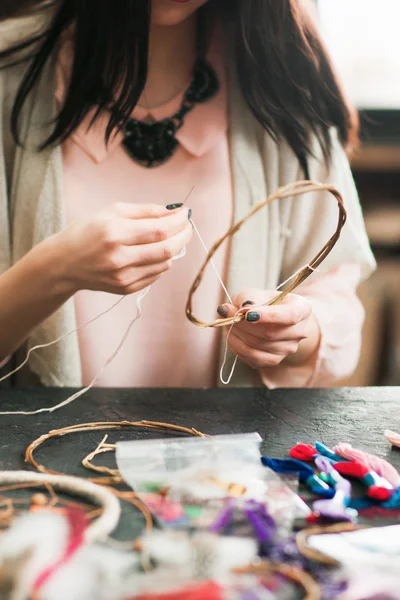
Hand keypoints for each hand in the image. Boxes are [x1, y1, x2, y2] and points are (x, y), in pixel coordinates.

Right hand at [49, 203, 191, 294]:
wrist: (65, 263)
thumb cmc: (88, 231)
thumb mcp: (112, 211)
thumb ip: (146, 211)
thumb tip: (175, 211)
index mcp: (114, 233)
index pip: (160, 229)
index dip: (179, 222)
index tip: (186, 213)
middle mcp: (119, 258)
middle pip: (167, 249)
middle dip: (184, 235)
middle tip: (187, 226)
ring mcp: (123, 277)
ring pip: (165, 263)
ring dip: (174, 248)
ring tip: (170, 237)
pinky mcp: (126, 288)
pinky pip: (156, 275)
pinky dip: (162, 262)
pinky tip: (155, 252)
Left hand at [217, 289, 320, 368]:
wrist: (271, 318)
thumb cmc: (264, 302)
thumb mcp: (256, 293)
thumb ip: (247, 298)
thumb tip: (237, 310)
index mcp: (302, 309)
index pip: (289, 315)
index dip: (268, 316)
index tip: (247, 313)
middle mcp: (300, 332)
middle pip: (270, 333)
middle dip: (244, 324)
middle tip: (227, 312)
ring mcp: (289, 349)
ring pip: (259, 346)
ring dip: (238, 334)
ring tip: (228, 322)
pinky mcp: (275, 360)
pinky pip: (253, 358)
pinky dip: (238, 347)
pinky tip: (232, 335)